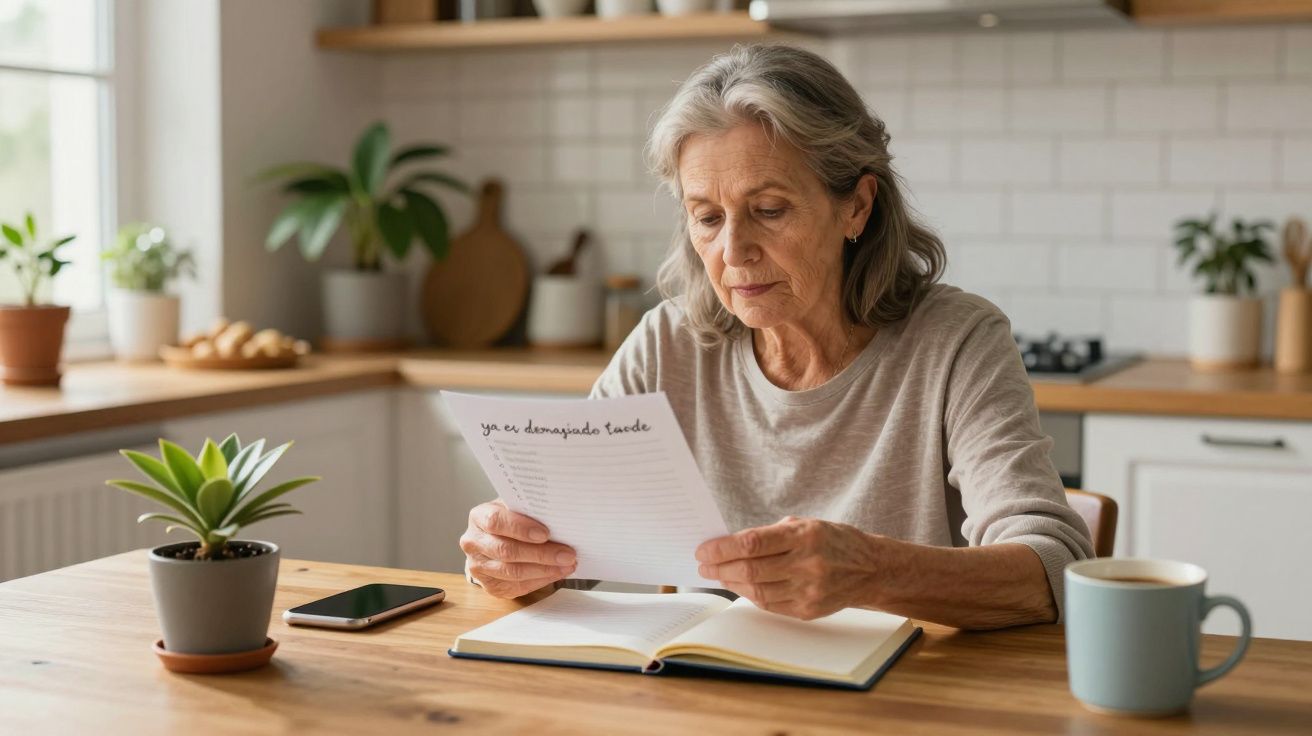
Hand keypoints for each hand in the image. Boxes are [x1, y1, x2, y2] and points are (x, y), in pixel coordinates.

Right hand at [460, 500, 577, 598]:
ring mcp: (479, 567)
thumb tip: (560, 520)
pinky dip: (540, 580)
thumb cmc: (509, 521)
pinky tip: (556, 573)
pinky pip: (517, 586)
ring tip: (566, 564)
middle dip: (541, 554)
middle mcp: (474, 543)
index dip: (520, 528)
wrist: (492, 540)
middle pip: (507, 551)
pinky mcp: (490, 586)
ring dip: (544, 570)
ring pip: (513, 572)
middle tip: (567, 554)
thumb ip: (530, 511)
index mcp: (479, 517)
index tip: (545, 534)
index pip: (496, 521)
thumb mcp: (514, 508)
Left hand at [695, 516, 879, 619]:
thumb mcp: (806, 525)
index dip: (722, 548)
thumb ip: (771, 535)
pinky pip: (769, 605)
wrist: (871, 569)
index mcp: (805, 536)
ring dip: (731, 583)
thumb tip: (730, 545)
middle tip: (704, 566)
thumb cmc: (833, 541)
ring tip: (719, 575)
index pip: (752, 544)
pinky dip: (750, 596)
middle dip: (720, 568)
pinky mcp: (808, 610)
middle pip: (750, 569)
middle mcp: (807, 564)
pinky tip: (741, 587)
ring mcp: (809, 590)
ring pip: (757, 590)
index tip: (704, 550)